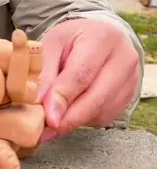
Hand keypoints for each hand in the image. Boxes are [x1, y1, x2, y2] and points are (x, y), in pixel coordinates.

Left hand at [38, 18, 139, 141]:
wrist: (97, 38)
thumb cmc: (71, 41)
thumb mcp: (52, 45)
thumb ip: (44, 73)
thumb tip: (38, 104)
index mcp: (102, 37)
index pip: (82, 73)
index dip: (63, 97)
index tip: (48, 117)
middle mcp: (124, 58)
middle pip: (97, 97)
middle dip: (69, 118)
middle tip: (45, 130)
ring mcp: (131, 79)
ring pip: (101, 111)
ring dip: (74, 121)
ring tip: (51, 121)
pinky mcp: (129, 96)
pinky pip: (106, 116)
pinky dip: (84, 120)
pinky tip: (70, 113)